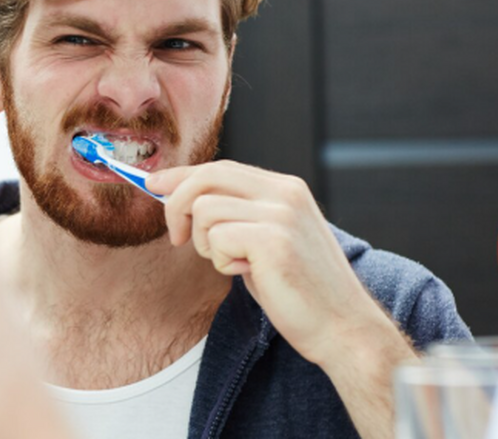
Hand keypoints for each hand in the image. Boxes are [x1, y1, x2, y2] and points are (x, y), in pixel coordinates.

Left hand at [147, 161, 390, 366]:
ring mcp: (280, 214)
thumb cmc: (299, 290)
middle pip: (206, 176)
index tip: (154, 185)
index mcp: (286, 188)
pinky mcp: (272, 240)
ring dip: (207, 244)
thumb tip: (181, 199)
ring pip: (205, 210)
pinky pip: (216, 239)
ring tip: (236, 264)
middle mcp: (285, 193)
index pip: (221, 167)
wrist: (343, 329)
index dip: (182, 176)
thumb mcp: (267, 240)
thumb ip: (236, 216)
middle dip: (177, 204)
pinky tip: (248, 274)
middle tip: (177, 238)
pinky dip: (222, 262)